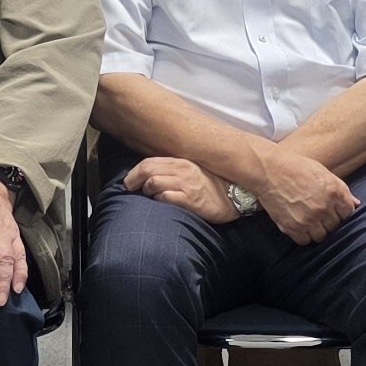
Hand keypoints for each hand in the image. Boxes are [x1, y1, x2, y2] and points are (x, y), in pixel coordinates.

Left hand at [120, 156, 242, 223]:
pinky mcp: (190, 200)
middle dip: (133, 180)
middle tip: (129, 189)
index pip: (150, 161)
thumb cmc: (214, 186)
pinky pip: (165, 198)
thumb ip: (175, 171)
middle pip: (147, 169)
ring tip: (151, 197)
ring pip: (153, 182)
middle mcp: (183, 170)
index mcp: (182, 161)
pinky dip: (158, 201)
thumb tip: (151, 176)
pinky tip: (162, 204)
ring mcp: (186, 184)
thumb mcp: (195, 172)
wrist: (237, 197)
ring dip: (147, 191)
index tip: (129, 181)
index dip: (134, 172)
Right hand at [244, 141, 358, 244]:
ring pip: (321, 236)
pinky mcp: (293, 227)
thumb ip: (341, 189)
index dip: (341, 212)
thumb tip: (356, 204)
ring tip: (308, 219)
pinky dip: (302, 235)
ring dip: (317, 229)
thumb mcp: (323, 172)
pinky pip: (305, 241)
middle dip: (329, 220)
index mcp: (334, 191)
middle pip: (335, 226)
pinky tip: (298, 224)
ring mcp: (309, 219)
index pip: (348, 213)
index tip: (333, 210)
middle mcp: (324, 207)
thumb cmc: (295, 167)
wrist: (267, 170)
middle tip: (318, 213)